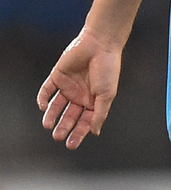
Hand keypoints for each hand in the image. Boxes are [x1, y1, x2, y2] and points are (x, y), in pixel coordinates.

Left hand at [37, 27, 121, 149]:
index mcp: (93, 101)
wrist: (100, 44)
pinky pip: (47, 89)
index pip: (84, 121)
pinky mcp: (58, 75)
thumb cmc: (108, 69)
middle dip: (63, 126)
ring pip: (56, 105)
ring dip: (51, 115)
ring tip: (48, 125)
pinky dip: (43, 98)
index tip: (71, 144)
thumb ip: (100, 114)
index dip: (78, 133)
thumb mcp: (107, 95)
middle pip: (69, 115)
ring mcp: (68, 85)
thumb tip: (95, 132)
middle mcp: (80, 95)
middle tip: (58, 136)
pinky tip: (43, 107)